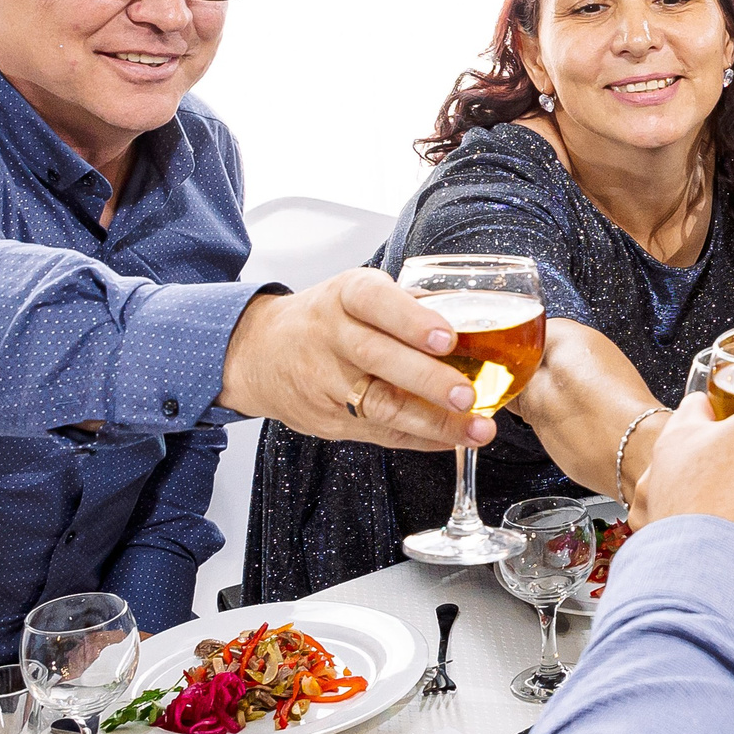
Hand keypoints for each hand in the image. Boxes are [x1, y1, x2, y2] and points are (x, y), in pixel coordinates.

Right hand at [217, 268, 495, 448]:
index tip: (447, 338)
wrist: (259, 352)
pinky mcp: (326, 420)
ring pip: (380, 405)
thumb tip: (475, 321)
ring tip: (475, 431)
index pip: (375, 302)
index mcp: (345, 296)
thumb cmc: (325, 319)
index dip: (411, 320)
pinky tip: (451, 440)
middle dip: (427, 380)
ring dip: (433, 422)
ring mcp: (325, 381)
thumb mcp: (356, 294)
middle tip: (468, 395)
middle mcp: (331, 335)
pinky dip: (420, 439)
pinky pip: (379, 432)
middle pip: (378, 358)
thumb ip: (408, 306)